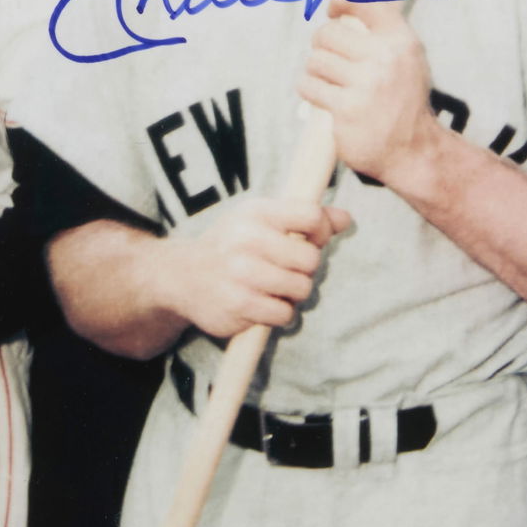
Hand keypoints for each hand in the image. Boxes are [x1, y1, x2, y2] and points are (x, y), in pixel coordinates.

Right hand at [165, 197, 349, 336]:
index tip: (310, 240)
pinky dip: (279, 314)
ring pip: (301, 289)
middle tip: (285, 270)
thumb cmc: (229, 245)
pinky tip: (261, 305)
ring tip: (272, 289)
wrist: (180, 276)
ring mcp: (241, 272)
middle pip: (310, 259)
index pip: (312, 216)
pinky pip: (284, 314)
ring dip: (292, 294)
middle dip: (304, 270)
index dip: (321, 232)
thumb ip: (304, 219)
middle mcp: (247, 238)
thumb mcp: (260, 221)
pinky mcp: (239, 303)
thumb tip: (346, 219)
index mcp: (256, 212)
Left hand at [299, 0, 438, 185]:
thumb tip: (340, 0)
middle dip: (321, 45)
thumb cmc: (403, 101)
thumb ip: (380, 31)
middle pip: (327, 34)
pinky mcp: (346, 109)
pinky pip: (309, 86)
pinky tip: (323, 97)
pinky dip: (310, 90)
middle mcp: (386, 58)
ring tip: (331, 83)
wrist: (415, 151)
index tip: (332, 8)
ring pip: (315, 61)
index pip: (367, 1)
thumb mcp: (405, 58)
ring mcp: (366, 85)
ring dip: (316, 72)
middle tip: (329, 59)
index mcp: (402, 41)